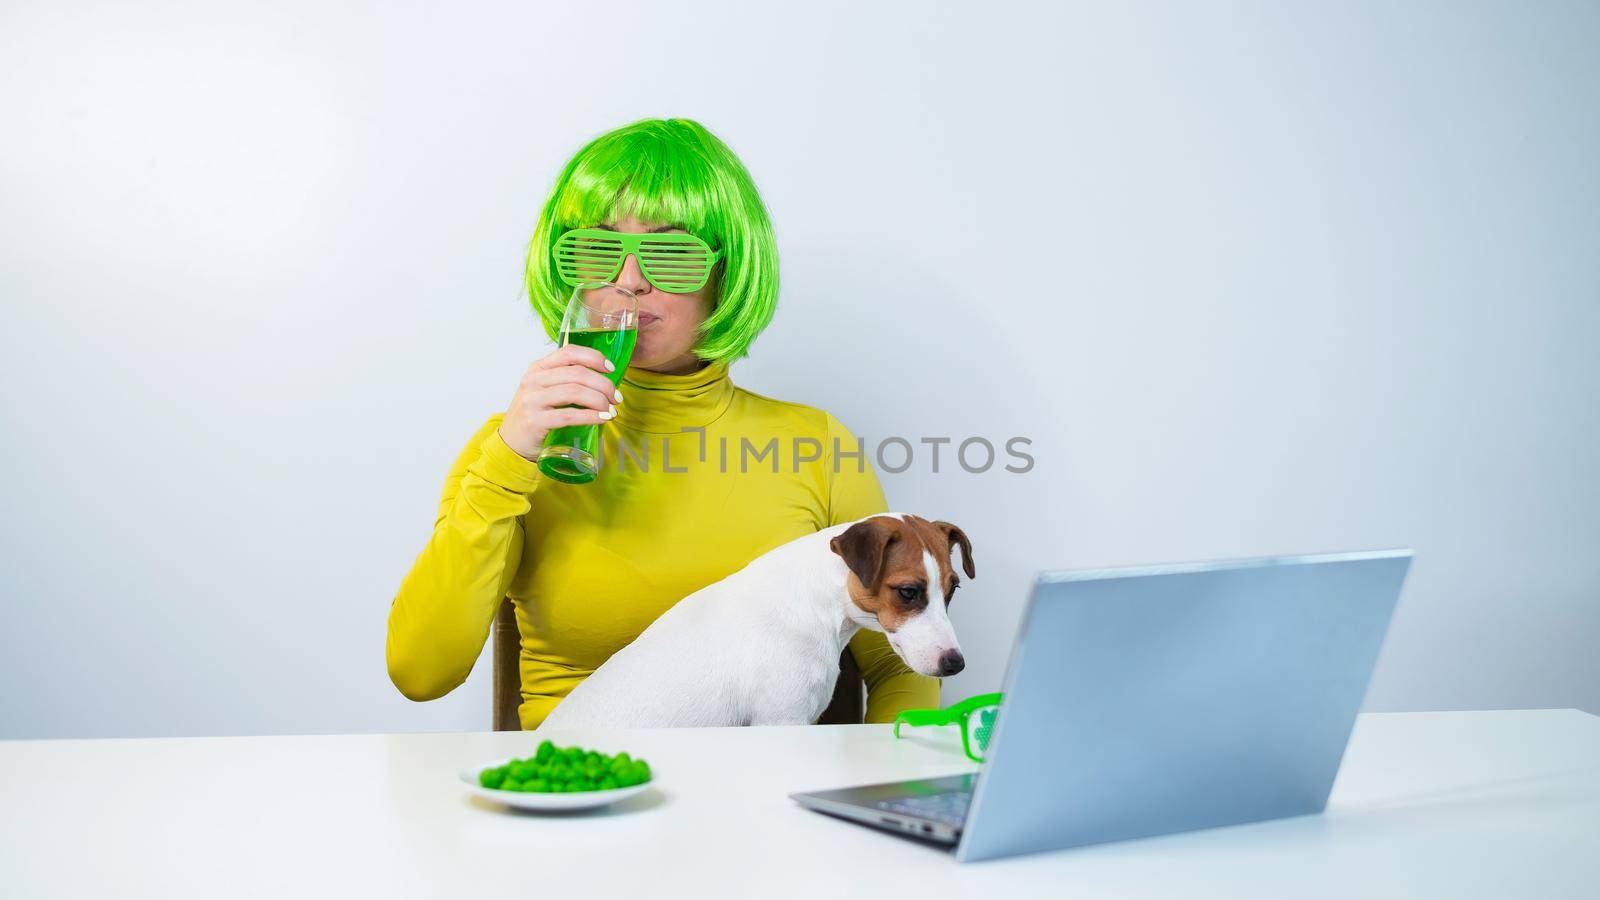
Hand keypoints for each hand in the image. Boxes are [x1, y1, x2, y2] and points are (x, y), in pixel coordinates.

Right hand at [498, 345, 621, 459]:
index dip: (594, 357)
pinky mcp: (534, 421)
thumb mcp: (545, 391)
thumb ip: (567, 381)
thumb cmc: (535, 415)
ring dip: (599, 400)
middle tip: (616, 397)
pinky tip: (603, 419)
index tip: (611, 368)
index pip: (569, 352)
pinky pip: (568, 415)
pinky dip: (591, 416)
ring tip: (611, 410)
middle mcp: (533, 380)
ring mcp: (532, 400)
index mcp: (538, 368)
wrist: (511, 443)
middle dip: (603, 384)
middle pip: (577, 373)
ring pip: (575, 391)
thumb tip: (604, 381)